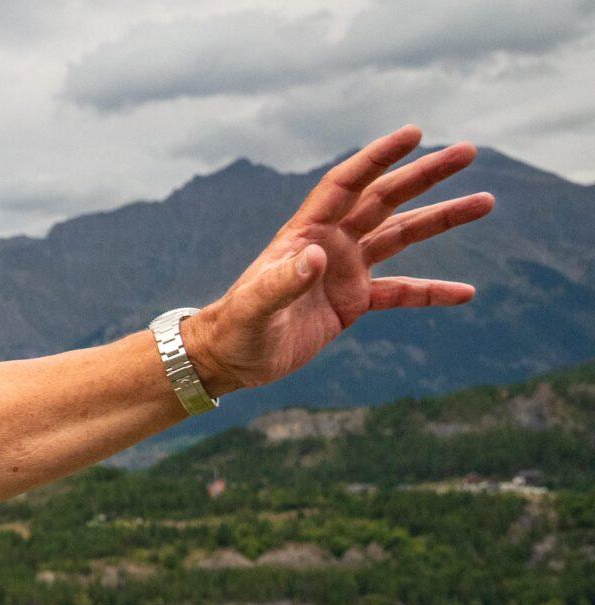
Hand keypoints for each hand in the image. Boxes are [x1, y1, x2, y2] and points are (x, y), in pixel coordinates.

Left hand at [183, 126, 492, 395]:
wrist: (230, 359)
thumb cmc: (234, 329)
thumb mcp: (254, 308)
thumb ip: (280, 283)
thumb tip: (314, 256)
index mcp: (305, 234)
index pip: (346, 184)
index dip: (377, 158)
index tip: (414, 133)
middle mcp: (331, 243)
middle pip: (385, 199)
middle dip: (425, 175)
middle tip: (468, 151)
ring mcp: (345, 270)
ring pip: (402, 235)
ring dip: (442, 219)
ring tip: (486, 201)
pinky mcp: (353, 301)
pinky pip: (402, 292)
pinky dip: (432, 291)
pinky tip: (466, 292)